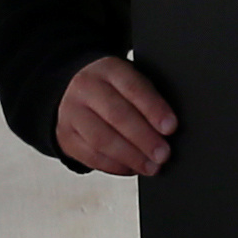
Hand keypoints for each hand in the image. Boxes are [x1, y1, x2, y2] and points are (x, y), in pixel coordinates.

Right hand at [56, 53, 177, 177]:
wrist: (72, 88)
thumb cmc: (114, 88)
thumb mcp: (129, 80)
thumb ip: (147, 98)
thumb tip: (169, 128)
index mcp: (109, 69)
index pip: (133, 88)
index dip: (154, 109)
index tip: (171, 127)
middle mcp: (86, 88)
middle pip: (117, 115)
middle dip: (144, 138)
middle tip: (163, 154)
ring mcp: (71, 113)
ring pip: (101, 139)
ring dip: (130, 157)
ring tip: (151, 167)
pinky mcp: (65, 136)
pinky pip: (90, 156)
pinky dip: (114, 166)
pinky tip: (132, 168)